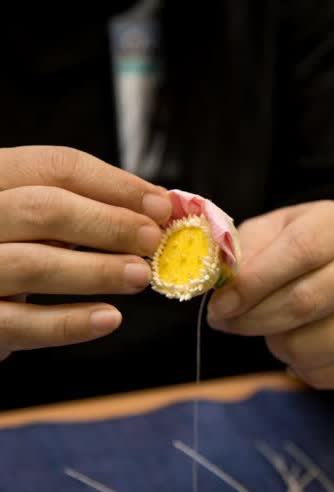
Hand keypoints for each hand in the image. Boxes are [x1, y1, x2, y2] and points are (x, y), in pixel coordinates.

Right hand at [0, 146, 170, 359]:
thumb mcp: (38, 216)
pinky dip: (70, 322)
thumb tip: (157, 205)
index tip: (160, 205)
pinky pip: (21, 324)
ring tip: (140, 276)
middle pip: (45, 209)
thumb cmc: (11, 246)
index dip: (116, 185)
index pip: (56, 167)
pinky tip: (109, 318)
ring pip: (34, 265)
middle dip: (110, 224)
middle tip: (153, 240)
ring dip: (99, 271)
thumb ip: (89, 205)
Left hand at [207, 201, 333, 388]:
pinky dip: (297, 364)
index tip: (219, 305)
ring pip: (309, 345)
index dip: (253, 282)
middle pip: (304, 302)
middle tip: (225, 321)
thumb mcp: (272, 234)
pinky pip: (322, 373)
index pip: (299, 251)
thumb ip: (244, 253)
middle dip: (252, 319)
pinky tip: (300, 340)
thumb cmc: (303, 251)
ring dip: (274, 342)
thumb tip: (222, 287)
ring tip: (272, 325)